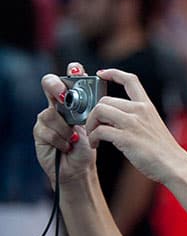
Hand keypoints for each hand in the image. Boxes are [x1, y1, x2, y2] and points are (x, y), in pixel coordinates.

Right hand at [34, 63, 96, 185]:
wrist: (80, 167)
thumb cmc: (89, 144)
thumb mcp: (94, 125)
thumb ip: (92, 109)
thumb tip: (97, 94)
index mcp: (73, 101)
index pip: (69, 80)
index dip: (71, 72)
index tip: (76, 69)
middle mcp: (57, 106)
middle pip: (50, 86)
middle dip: (56, 87)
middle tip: (63, 94)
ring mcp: (46, 118)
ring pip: (52, 114)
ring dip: (66, 129)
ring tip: (74, 140)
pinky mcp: (39, 132)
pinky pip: (48, 131)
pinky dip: (61, 140)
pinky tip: (67, 146)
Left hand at [85, 68, 185, 183]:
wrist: (174, 164)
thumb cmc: (163, 150)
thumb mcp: (153, 126)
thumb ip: (136, 118)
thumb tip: (114, 119)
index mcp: (147, 106)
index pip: (130, 80)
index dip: (113, 73)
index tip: (101, 74)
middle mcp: (140, 111)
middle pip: (105, 99)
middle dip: (94, 113)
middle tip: (93, 126)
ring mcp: (133, 124)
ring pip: (99, 110)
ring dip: (90, 123)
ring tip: (93, 136)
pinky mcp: (126, 138)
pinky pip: (99, 130)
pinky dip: (93, 137)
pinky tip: (96, 144)